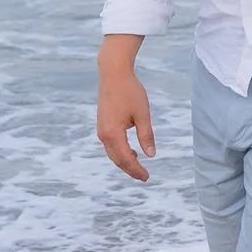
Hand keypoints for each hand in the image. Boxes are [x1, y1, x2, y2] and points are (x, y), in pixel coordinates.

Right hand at [97, 53, 156, 180]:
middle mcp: (104, 134)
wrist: (113, 74)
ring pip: (112, 153)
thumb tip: (150, 155)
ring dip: (124, 161)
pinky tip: (131, 151)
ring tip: (138, 165)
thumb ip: (146, 136)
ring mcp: (101, 130)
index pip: (126, 159)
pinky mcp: (102, 124)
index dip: (136, 170)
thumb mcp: (142, 114)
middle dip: (130, 169)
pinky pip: (110, 145)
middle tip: (144, 176)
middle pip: (117, 159)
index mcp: (113, 133)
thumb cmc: (129, 91)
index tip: (147, 177)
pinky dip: (120, 152)